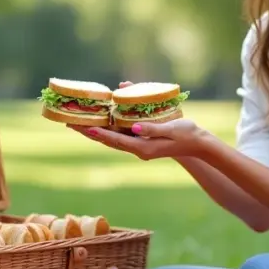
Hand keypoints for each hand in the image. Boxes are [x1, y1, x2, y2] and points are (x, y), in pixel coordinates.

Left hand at [67, 81, 209, 160]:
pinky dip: (109, 127)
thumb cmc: (187, 135)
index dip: (99, 133)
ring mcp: (139, 146)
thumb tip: (134, 128)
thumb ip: (152, 129)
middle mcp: (137, 149)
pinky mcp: (142, 140)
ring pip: (112, 137)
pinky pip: (121, 134)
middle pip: (108, 139)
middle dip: (89, 131)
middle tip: (70, 122)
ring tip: (79, 121)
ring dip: (96, 129)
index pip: (115, 140)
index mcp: (143, 148)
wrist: (198, 144)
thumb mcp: (171, 129)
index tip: (83, 127)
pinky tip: (101, 119)